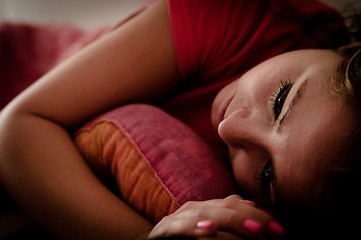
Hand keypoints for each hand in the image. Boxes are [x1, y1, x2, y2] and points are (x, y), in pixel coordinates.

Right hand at [148, 195, 284, 238]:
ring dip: (232, 221)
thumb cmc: (184, 238)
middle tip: (274, 231)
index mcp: (206, 208)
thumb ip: (227, 219)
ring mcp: (178, 218)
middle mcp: (193, 209)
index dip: (258, 215)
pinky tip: (210, 229)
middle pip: (225, 207)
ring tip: (254, 229)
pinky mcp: (164, 230)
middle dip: (252, 219)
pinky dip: (196, 228)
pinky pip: (182, 228)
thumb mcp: (209, 229)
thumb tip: (249, 205)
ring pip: (208, 215)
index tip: (280, 231)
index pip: (235, 205)